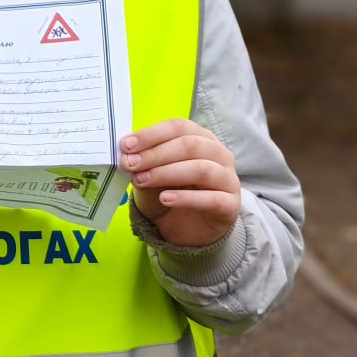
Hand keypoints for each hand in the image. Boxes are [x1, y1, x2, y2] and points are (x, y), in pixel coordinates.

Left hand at [121, 119, 241, 247]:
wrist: (185, 229)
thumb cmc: (169, 193)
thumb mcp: (150, 175)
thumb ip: (142, 164)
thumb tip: (126, 155)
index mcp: (201, 138)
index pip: (178, 127)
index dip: (151, 134)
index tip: (126, 145)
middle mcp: (219, 154)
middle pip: (190, 145)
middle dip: (156, 154)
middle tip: (131, 164)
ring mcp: (228, 179)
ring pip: (201, 169)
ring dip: (167, 173)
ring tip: (142, 181)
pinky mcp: (231, 205)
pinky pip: (212, 198)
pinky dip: (186, 198)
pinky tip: (165, 199)